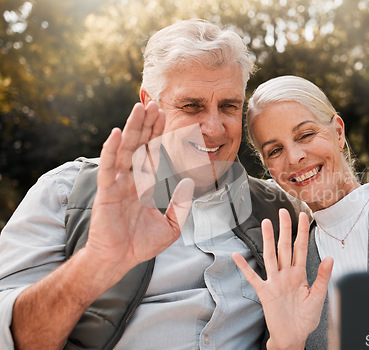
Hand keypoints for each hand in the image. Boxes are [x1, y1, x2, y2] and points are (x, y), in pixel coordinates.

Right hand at [86, 101, 193, 282]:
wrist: (120, 260)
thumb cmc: (141, 244)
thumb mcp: (170, 226)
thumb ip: (180, 204)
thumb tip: (188, 183)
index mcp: (144, 184)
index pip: (153, 154)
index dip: (158, 135)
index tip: (166, 116)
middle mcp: (131, 179)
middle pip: (139, 146)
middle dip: (147, 125)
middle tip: (154, 103)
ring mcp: (117, 184)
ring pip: (125, 150)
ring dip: (132, 129)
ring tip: (139, 109)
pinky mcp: (106, 192)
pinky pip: (108, 168)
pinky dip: (111, 151)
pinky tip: (116, 134)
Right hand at [233, 209, 332, 349]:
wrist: (293, 337)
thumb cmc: (305, 319)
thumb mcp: (318, 297)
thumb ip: (323, 277)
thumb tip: (330, 258)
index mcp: (300, 274)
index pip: (301, 248)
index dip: (301, 232)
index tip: (302, 216)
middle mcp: (286, 274)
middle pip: (284, 247)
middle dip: (284, 229)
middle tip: (283, 212)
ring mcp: (274, 282)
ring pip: (270, 256)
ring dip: (268, 240)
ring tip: (266, 224)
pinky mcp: (265, 292)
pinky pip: (253, 277)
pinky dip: (244, 267)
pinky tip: (237, 256)